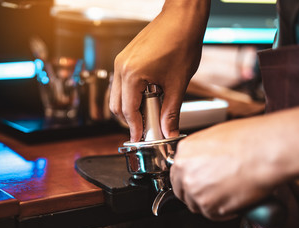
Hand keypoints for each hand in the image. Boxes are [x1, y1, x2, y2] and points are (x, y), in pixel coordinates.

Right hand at [109, 0, 209, 141]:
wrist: (182, 18)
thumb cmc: (181, 42)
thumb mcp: (178, 83)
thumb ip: (171, 111)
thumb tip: (169, 131)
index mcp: (132, 74)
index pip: (128, 111)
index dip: (135, 128)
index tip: (140, 138)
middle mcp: (121, 67)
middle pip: (116, 106)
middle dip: (130, 120)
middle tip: (146, 127)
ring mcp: (121, 61)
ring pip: (117, 95)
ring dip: (130, 106)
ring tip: (150, 110)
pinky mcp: (125, 57)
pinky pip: (122, 82)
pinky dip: (131, 93)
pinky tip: (149, 94)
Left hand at [170, 116, 280, 220]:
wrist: (265, 151)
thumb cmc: (250, 139)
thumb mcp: (216, 135)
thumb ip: (203, 151)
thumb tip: (205, 160)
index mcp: (185, 151)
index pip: (177, 173)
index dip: (189, 180)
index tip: (198, 183)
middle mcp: (185, 170)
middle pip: (182, 191)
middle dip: (195, 194)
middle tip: (212, 193)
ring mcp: (195, 189)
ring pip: (196, 205)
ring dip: (210, 203)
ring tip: (228, 195)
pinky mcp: (209, 205)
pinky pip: (212, 215)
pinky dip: (223, 212)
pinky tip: (235, 201)